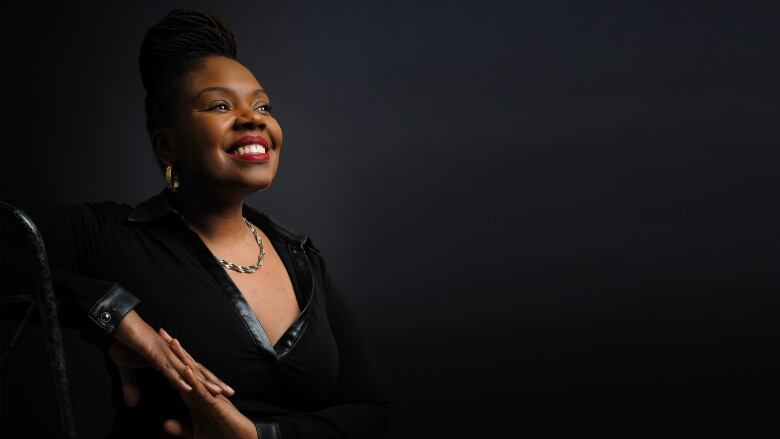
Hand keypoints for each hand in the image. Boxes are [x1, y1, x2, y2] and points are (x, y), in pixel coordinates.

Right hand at [110, 310, 234, 406]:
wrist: (115, 324)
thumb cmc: (123, 343)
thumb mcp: (127, 369)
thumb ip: (131, 386)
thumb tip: (132, 404)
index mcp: (169, 358)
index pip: (193, 372)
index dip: (207, 383)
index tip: (221, 393)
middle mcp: (172, 355)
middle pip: (197, 371)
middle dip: (214, 383)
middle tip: (231, 393)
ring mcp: (165, 353)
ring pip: (188, 371)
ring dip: (202, 383)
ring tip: (217, 393)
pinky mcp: (154, 353)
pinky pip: (168, 368)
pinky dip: (178, 378)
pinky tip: (188, 387)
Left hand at [161, 332, 257, 438]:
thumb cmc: (221, 438)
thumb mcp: (195, 434)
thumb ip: (180, 428)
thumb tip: (165, 424)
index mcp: (197, 397)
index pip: (180, 374)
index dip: (169, 360)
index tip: (156, 345)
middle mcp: (203, 392)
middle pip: (187, 366)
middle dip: (175, 350)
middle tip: (161, 332)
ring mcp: (210, 396)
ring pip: (195, 374)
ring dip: (184, 358)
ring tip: (173, 342)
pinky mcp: (216, 405)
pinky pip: (203, 392)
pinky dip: (194, 381)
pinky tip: (186, 370)